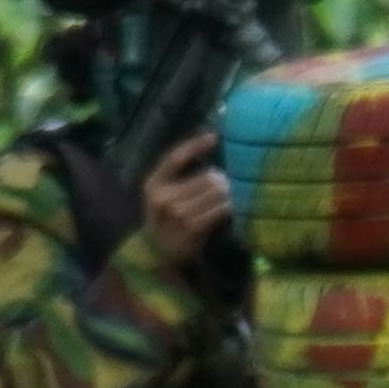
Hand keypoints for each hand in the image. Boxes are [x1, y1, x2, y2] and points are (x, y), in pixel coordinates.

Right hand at [138, 130, 233, 263]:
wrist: (158, 250)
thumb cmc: (165, 216)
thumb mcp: (162, 192)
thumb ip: (180, 175)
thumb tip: (212, 152)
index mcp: (154, 182)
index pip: (175, 157)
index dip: (195, 145)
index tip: (214, 137)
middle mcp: (164, 196)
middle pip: (207, 178)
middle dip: (223, 179)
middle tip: (229, 183)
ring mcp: (178, 213)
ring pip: (216, 194)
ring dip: (229, 194)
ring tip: (232, 196)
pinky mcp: (193, 228)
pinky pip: (220, 210)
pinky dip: (230, 207)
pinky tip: (234, 208)